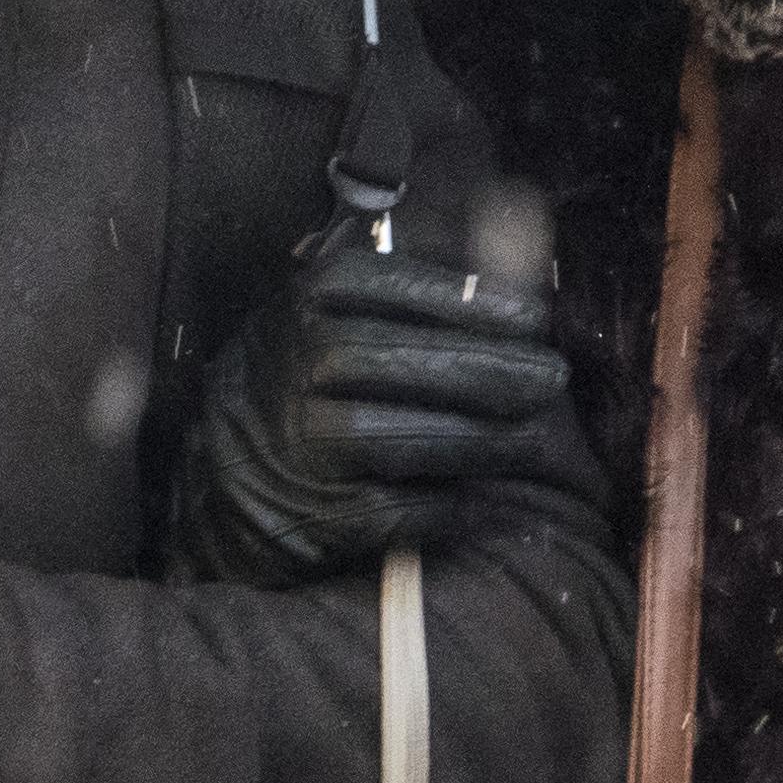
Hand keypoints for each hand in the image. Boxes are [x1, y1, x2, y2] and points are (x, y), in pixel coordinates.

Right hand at [176, 245, 592, 587]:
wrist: (231, 474)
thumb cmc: (311, 380)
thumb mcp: (338, 315)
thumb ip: (410, 296)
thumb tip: (516, 271)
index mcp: (305, 301)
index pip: (385, 288)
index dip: (463, 302)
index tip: (531, 320)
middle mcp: (289, 364)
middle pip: (385, 359)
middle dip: (480, 369)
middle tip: (550, 378)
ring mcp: (291, 440)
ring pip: (383, 436)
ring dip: (471, 439)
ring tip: (533, 439)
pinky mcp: (306, 510)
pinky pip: (385, 507)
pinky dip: (438, 505)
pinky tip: (477, 498)